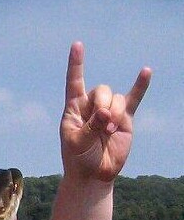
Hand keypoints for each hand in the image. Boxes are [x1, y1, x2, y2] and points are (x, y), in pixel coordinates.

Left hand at [59, 41, 150, 183]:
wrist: (94, 174)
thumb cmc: (79, 159)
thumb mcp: (78, 143)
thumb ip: (91, 126)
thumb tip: (106, 112)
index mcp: (74, 109)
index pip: (74, 82)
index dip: (76, 64)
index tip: (77, 45)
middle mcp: (91, 106)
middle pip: (101, 90)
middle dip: (103, 104)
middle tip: (103, 123)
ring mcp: (109, 111)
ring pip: (116, 98)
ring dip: (115, 113)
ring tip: (110, 130)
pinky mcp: (124, 118)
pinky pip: (134, 98)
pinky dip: (140, 85)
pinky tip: (146, 72)